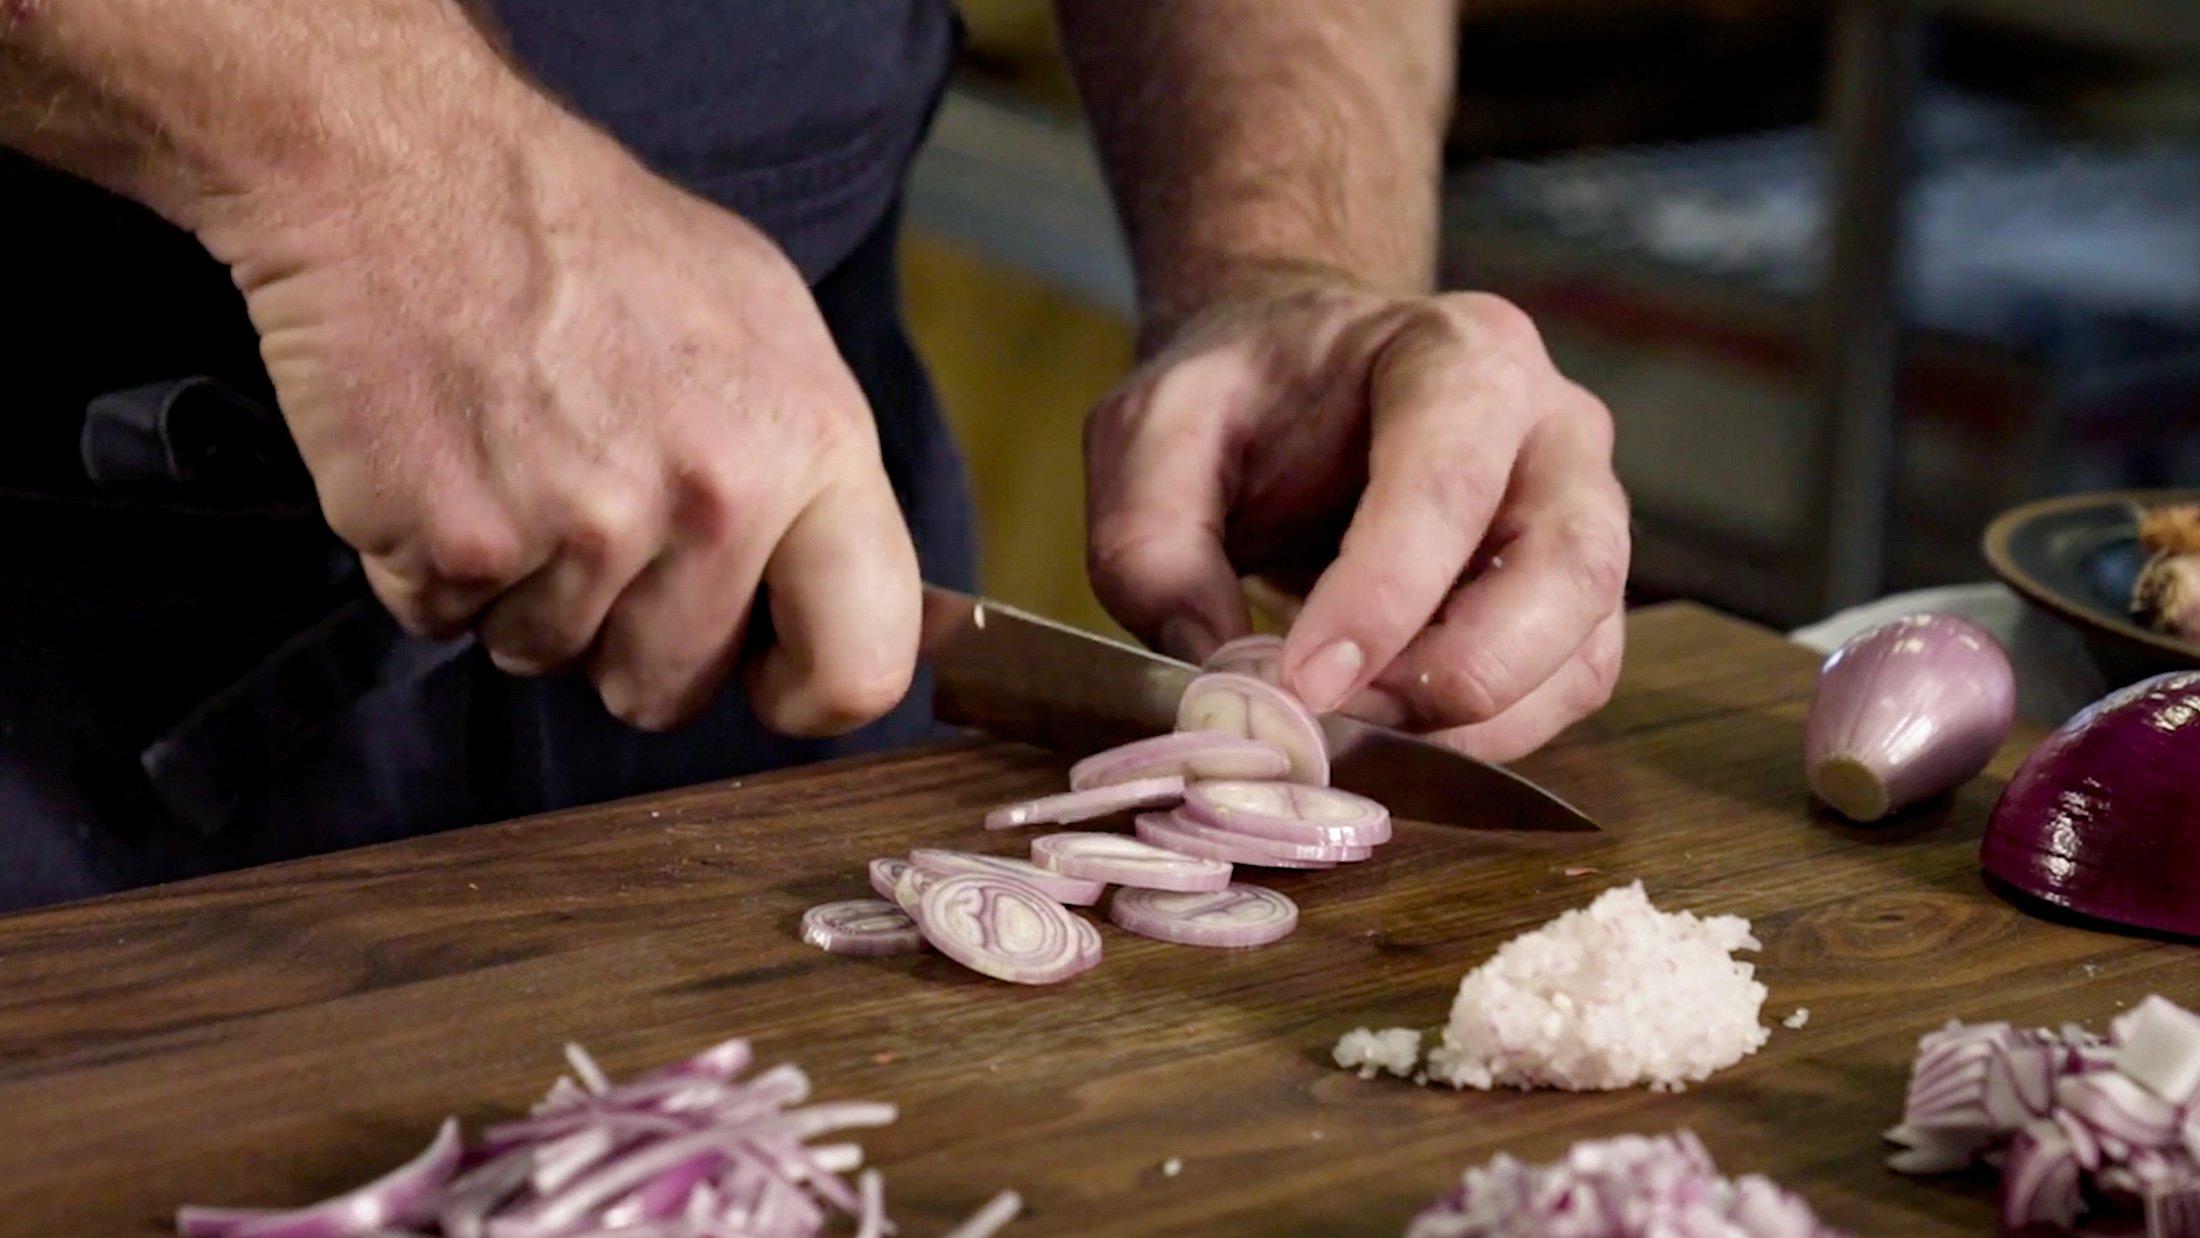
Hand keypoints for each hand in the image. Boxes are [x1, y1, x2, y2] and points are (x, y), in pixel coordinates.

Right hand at [197, 116, 919, 734]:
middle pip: (673, 688)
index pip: (865, 662)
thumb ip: (806, 467)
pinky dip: (431, 565)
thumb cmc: (587, 243)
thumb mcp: (762, 322)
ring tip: (513, 457)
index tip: (767, 679)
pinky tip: (444, 459)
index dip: (810, 695)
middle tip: (586, 513)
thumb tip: (826, 592)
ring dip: (520, 590)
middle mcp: (717, 497)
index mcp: (813, 444)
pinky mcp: (460, 543)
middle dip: (624, 635)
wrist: (407, 167)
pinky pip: (445, 624)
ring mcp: (587, 526)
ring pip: (551, 659)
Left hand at [1085, 280, 1628, 760]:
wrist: (1300, 379)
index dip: (1383, 596)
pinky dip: (1484, 735)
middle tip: (1332, 715)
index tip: (1301, 684)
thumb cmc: (1238, 399)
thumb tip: (1223, 678)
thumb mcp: (1148, 434)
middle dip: (1451, 675)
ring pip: (1581, 651)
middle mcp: (1554, 429)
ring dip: (1468, 721)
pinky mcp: (1577, 601)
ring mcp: (1585, 516)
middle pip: (1565, 569)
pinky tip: (1390, 721)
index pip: (1450, 481)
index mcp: (1459, 355)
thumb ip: (1149, 543)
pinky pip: (1569, 691)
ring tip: (1348, 720)